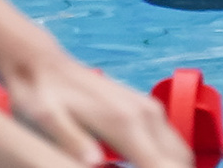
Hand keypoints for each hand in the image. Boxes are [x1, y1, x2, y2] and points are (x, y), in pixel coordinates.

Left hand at [0, 53, 190, 167]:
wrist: (42, 64)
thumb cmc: (42, 95)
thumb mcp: (46, 119)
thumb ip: (72, 141)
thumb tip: (94, 162)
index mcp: (125, 122)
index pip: (164, 166)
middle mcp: (144, 113)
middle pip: (181, 161)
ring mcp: (148, 108)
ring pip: (179, 152)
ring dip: (171, 167)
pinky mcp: (146, 108)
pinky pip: (170, 142)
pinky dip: (166, 160)